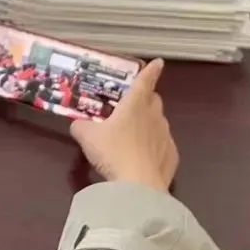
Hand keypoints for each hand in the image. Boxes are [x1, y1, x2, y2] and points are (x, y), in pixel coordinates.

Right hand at [69, 59, 178, 192]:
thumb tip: (78, 124)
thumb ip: (81, 126)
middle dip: (146, 100)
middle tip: (132, 107)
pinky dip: (155, 147)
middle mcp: (154, 116)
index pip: (144, 82)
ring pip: (159, 123)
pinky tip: (144, 158)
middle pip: (154, 101)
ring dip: (149, 124)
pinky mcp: (172, 157)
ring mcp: (166, 137)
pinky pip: (163, 146)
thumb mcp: (87, 137)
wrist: (138, 186)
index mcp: (135, 105)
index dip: (151, 71)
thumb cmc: (112, 152)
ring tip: (134, 136)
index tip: (159, 63)